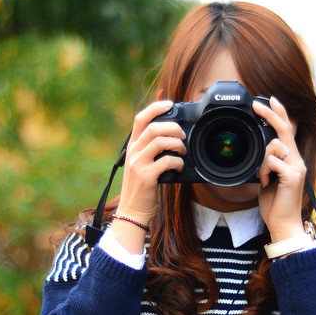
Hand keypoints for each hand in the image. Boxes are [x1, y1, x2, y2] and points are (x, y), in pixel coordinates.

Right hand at [115, 100, 185, 225]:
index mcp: (132, 147)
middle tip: (183, 135)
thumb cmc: (141, 188)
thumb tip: (172, 136)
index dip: (155, 107)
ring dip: (177, 144)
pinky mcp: (146, 176)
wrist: (132, 212)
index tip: (169, 103)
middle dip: (172, 127)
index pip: (140, 118)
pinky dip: (178, 162)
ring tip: (183, 151)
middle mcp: (133, 152)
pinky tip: (180, 167)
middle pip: (153, 127)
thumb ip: (151, 150)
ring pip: (159, 141)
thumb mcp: (142, 164)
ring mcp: (138, 164)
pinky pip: (166, 161)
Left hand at [253, 97, 305, 241]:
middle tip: (256, 103)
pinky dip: (262, 171)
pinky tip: (264, 183)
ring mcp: (297, 167)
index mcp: (292, 159)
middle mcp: (297, 160)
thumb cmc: (275, 204)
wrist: (283, 224)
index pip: (287, 131)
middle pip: (284, 129)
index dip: (280, 113)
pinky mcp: (293, 175)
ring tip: (262, 178)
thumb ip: (267, 164)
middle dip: (271, 114)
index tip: (270, 100)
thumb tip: (258, 153)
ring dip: (261, 161)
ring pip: (273, 146)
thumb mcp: (268, 179)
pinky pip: (271, 161)